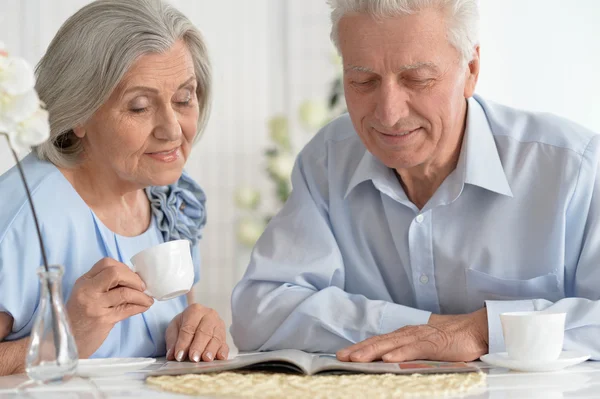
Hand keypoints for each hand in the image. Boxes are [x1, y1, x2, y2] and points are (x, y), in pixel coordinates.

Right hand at [66, 258, 153, 357]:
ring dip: (141, 295)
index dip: (124, 267)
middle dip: (134, 278)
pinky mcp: (103, 320)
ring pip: (125, 292)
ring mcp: (94, 305)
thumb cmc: (81, 317)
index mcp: (84, 281)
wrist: (69, 341)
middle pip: (115, 273)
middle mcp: (87, 290)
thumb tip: (135, 278)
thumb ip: (105, 284)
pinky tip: (144, 306)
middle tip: (142, 287)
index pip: (106, 263)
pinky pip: (127, 309)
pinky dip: (140, 306)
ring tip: (147, 299)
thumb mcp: (87, 295)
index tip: (132, 277)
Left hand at [165, 304, 228, 362]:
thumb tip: (172, 355)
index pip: (189, 328)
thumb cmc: (184, 323)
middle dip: (198, 346)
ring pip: (216, 338)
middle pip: (204, 332)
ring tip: (206, 359)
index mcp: (195, 310)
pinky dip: (223, 351)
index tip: (179, 356)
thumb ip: (172, 341)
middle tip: (193, 358)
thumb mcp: (174, 328)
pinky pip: (225, 344)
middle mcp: (210, 315)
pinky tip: (220, 357)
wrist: (196, 318)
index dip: (183, 342)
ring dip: (211, 350)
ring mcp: (219, 325)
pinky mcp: (225, 336)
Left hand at [337, 308, 488, 362]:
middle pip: (379, 341)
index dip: (361, 347)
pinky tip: (388, 360)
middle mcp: (409, 333)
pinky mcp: (433, 343)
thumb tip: (392, 360)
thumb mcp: (425, 344)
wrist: (476, 329)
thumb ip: (409, 349)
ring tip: (356, 359)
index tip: (344, 354)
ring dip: (372, 352)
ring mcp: (420, 337)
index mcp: (406, 334)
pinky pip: (413, 349)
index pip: (379, 341)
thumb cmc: (452, 338)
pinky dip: (399, 354)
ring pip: (391, 345)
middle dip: (359, 349)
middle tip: (341, 357)